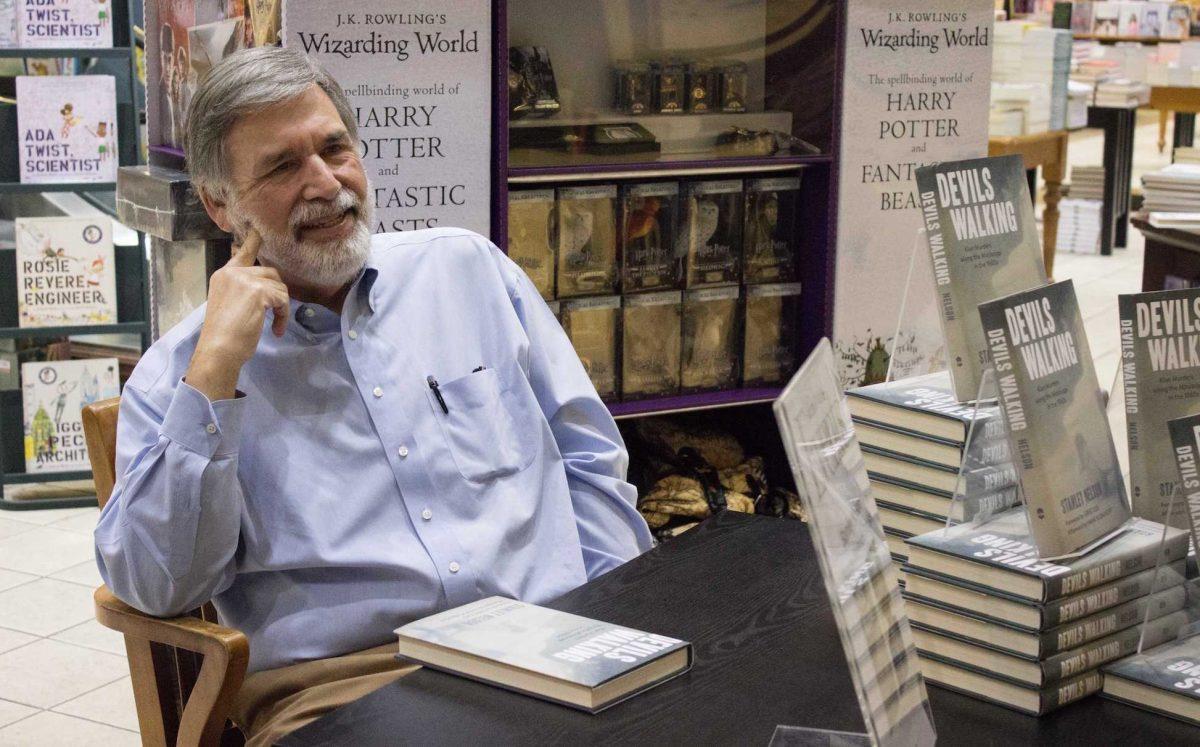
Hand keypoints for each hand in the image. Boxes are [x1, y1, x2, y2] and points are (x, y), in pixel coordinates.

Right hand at [184, 229, 289, 400]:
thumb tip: (268, 287)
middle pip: (270, 273)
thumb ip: (244, 291)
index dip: (253, 240)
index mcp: (224, 275)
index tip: (259, 230)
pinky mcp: (258, 291)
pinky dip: (283, 315)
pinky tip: (276, 329)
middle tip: (274, 315)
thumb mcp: (231, 305)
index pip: (242, 252)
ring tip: (273, 326)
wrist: (218, 350)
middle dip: (277, 294)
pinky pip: (283, 299)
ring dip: (281, 308)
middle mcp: (233, 272)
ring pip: (279, 287)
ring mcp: (245, 280)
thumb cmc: (224, 335)